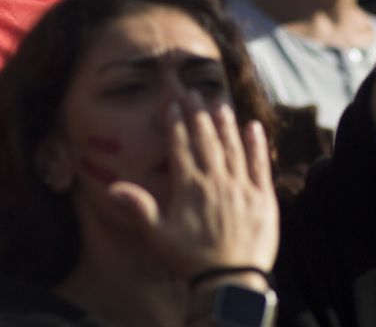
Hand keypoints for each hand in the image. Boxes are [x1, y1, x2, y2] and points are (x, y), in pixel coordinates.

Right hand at [106, 91, 278, 279]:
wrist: (231, 283)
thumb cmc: (191, 260)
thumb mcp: (159, 236)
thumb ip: (139, 208)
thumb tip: (112, 188)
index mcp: (189, 187)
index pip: (180, 145)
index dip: (175, 121)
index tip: (172, 101)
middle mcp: (216, 181)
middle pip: (205, 139)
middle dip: (198, 113)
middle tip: (193, 92)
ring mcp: (241, 187)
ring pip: (232, 147)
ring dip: (225, 123)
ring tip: (219, 104)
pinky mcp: (262, 198)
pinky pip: (260, 165)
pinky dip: (257, 145)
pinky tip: (254, 127)